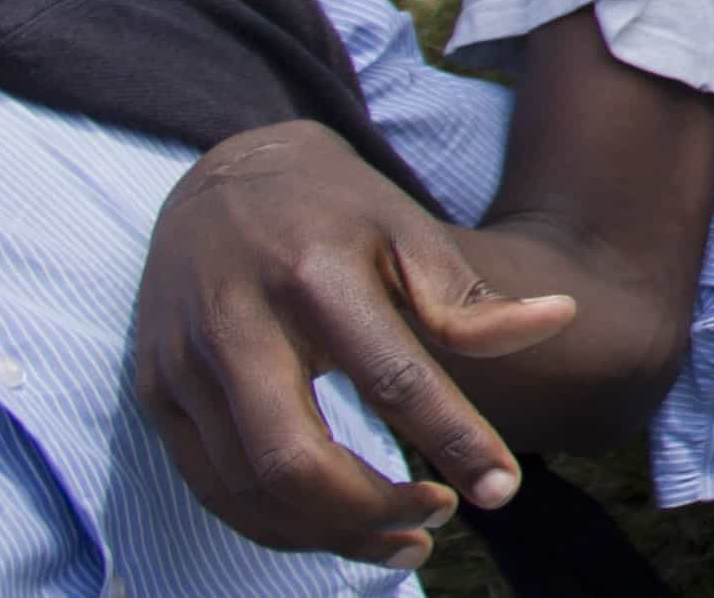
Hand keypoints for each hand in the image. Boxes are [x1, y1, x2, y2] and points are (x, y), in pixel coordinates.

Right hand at [131, 123, 573, 565]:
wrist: (220, 174)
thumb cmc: (332, 210)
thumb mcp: (405, 227)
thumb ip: (468, 294)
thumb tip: (559, 319)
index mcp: (314, 272)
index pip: (391, 377)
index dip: (452, 440)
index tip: (503, 488)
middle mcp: (237, 322)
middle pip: (295, 460)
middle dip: (372, 511)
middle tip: (438, 520)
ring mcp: (184, 363)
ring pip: (248, 490)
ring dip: (330, 536)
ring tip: (404, 539)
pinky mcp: (154, 393)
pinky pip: (212, 489)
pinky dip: (277, 526)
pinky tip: (336, 526)